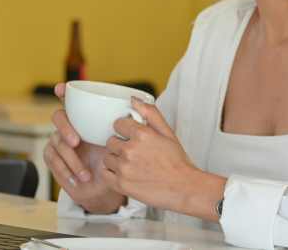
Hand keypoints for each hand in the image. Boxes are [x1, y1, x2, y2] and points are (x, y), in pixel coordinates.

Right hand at [43, 83, 126, 213]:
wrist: (105, 186)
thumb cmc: (116, 161)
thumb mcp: (126, 142)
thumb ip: (131, 121)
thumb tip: (134, 99)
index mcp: (84, 119)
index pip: (70, 101)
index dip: (63, 92)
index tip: (61, 88)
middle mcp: (69, 127)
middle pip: (58, 117)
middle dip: (65, 128)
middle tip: (77, 141)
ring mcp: (58, 142)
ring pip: (56, 143)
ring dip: (71, 159)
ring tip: (85, 174)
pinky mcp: (53, 158)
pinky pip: (52, 161)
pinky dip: (65, 171)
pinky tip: (76, 179)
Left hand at [100, 97, 226, 221]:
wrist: (184, 188)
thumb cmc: (177, 161)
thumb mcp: (167, 132)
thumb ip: (150, 113)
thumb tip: (133, 99)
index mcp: (141, 134)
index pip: (118, 124)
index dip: (125, 130)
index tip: (132, 137)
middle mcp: (130, 150)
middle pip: (110, 141)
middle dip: (120, 146)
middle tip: (135, 154)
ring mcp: (124, 168)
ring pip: (107, 158)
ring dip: (116, 161)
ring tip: (132, 166)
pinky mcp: (122, 185)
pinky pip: (103, 175)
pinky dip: (110, 176)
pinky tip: (124, 175)